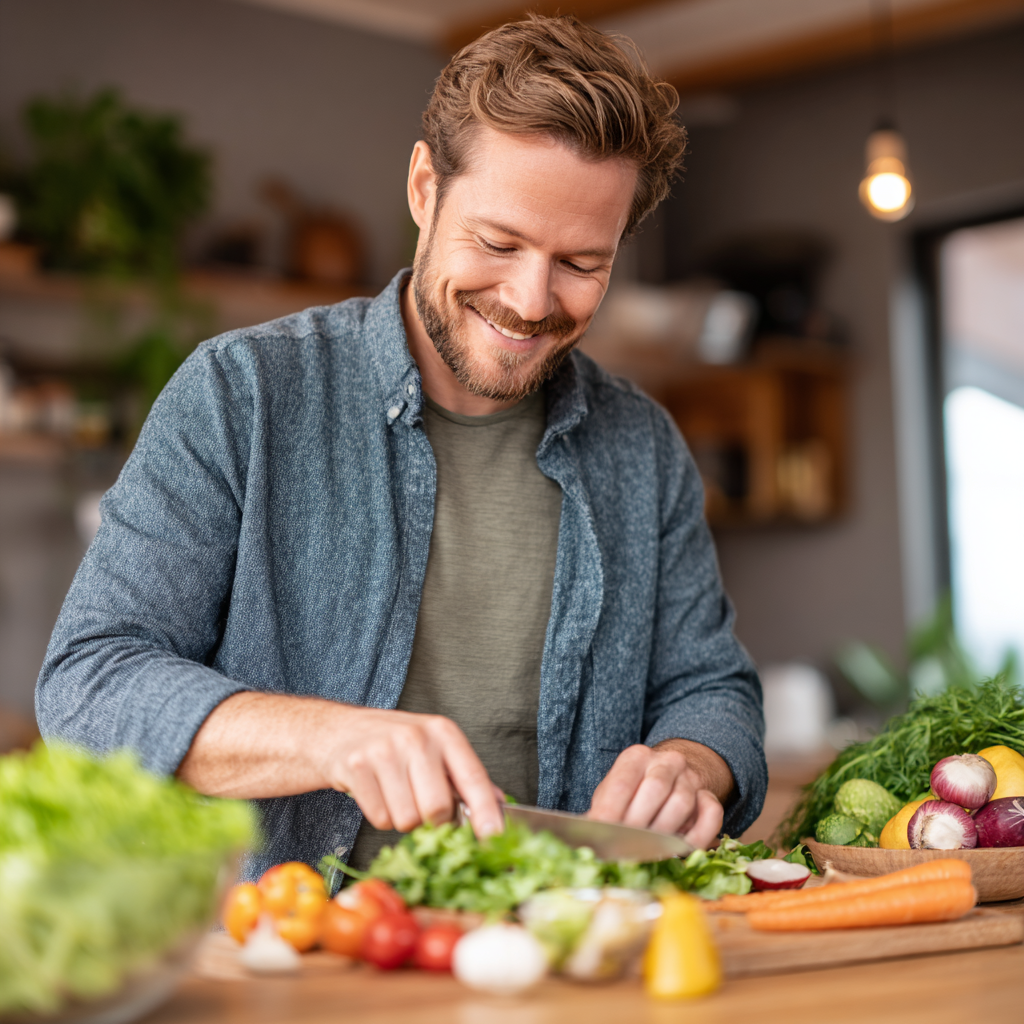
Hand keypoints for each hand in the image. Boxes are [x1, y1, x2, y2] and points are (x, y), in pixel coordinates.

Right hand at [320, 706, 503, 837]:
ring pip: (407, 819)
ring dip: (404, 819)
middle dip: (433, 820)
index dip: (486, 812)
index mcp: (443, 732)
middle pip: (438, 808)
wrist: (341, 730)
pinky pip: (379, 818)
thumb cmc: (396, 743)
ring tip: (396, 794)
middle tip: (423, 807)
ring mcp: (384, 750)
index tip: (494, 836)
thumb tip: (498, 805)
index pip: (473, 777)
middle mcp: (416, 737)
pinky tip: (377, 793)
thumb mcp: (435, 748)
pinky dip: (381, 816)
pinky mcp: (356, 766)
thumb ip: (465, 777)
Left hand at [587, 739, 732, 848]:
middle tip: (626, 848)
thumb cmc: (633, 792)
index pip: (623, 782)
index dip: (612, 811)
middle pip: (655, 788)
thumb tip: (584, 839)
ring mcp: (690, 777)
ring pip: (682, 802)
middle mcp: (666, 761)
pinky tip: (682, 848)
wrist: (669, 775)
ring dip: (665, 832)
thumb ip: (602, 813)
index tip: (602, 833)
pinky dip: (698, 835)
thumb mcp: (611, 795)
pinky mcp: (709, 795)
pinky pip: (712, 814)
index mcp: (636, 757)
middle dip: (639, 823)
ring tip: (650, 852)